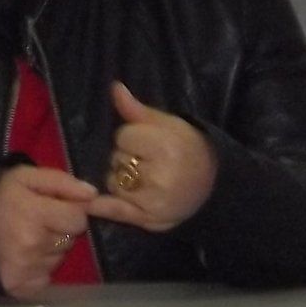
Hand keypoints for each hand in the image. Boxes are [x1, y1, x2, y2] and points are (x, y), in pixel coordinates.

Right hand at [0, 165, 100, 300]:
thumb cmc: (0, 197)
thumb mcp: (27, 177)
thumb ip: (61, 182)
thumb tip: (93, 195)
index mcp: (34, 214)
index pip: (78, 218)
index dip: (69, 211)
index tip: (52, 207)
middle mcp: (32, 244)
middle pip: (70, 240)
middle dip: (59, 230)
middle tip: (36, 222)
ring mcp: (26, 268)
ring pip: (59, 259)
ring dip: (49, 249)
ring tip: (26, 237)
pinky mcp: (21, 286)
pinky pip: (47, 277)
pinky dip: (40, 268)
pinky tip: (24, 256)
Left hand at [94, 82, 217, 232]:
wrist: (213, 184)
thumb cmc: (187, 148)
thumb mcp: (168, 124)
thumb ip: (137, 110)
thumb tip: (115, 88)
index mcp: (166, 146)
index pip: (123, 137)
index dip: (131, 137)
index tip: (147, 143)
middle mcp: (160, 175)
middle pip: (116, 159)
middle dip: (126, 158)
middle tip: (148, 162)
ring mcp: (154, 200)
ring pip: (113, 183)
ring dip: (121, 180)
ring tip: (143, 178)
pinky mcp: (150, 219)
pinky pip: (117, 211)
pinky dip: (103, 207)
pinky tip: (92, 204)